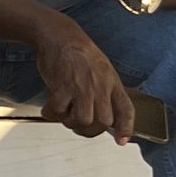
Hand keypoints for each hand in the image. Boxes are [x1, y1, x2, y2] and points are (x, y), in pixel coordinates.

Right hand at [32, 21, 136, 143]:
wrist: (60, 36)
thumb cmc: (78, 52)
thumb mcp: (102, 69)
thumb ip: (104, 90)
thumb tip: (101, 111)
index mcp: (112, 83)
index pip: (126, 109)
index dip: (126, 128)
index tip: (122, 140)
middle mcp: (100, 87)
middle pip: (103, 122)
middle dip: (90, 130)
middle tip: (79, 126)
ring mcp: (82, 88)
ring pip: (82, 120)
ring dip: (70, 123)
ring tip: (64, 115)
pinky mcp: (62, 87)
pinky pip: (58, 111)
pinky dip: (52, 114)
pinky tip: (49, 109)